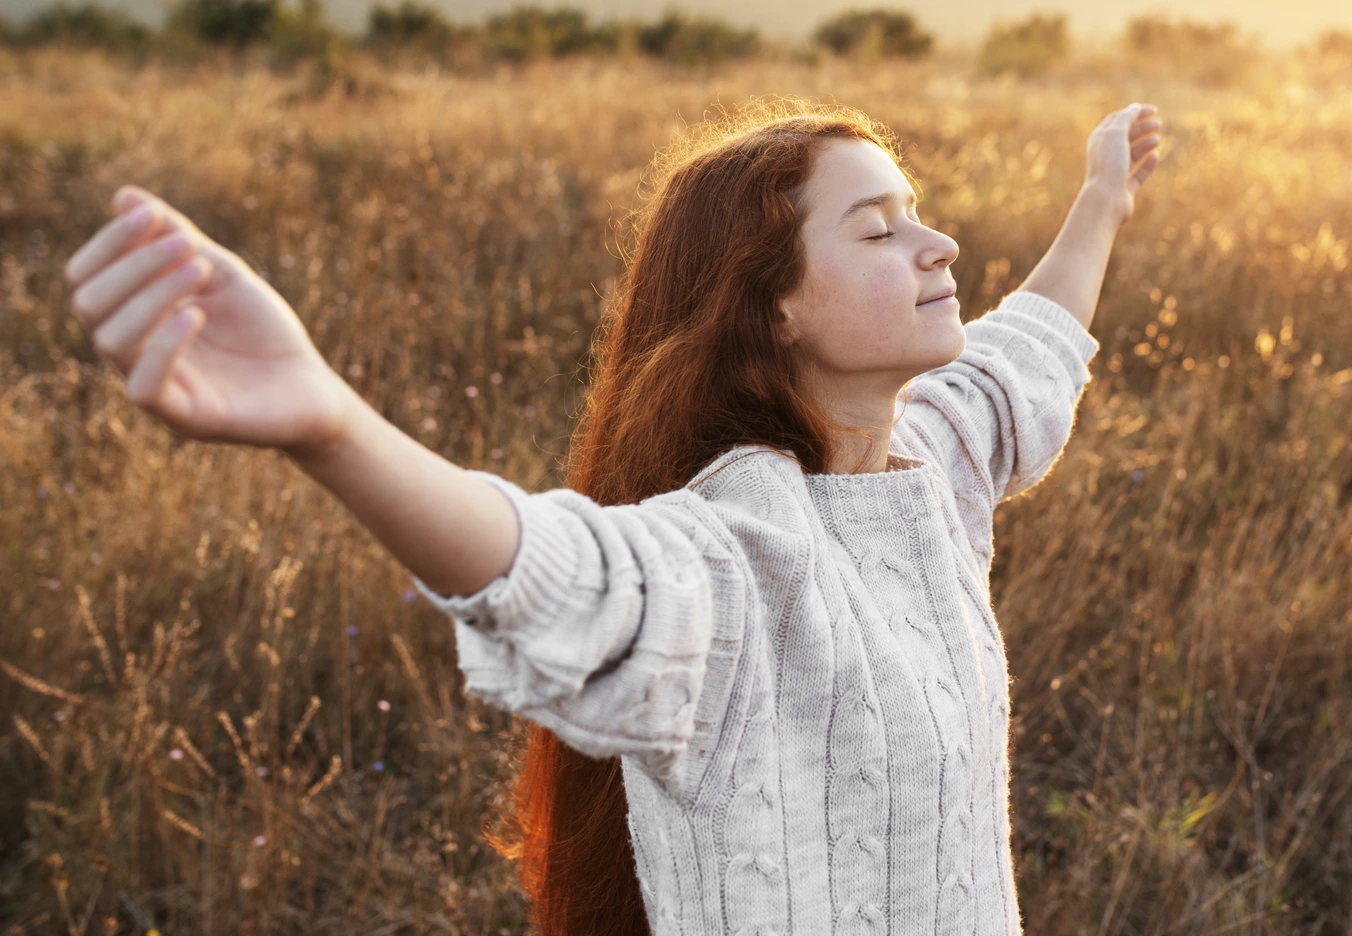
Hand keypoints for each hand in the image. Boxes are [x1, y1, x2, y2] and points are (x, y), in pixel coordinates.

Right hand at [63, 185, 355, 457]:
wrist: (313, 387)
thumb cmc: (265, 331)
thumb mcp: (223, 274)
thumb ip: (177, 238)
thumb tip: (124, 196)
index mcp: (135, 317)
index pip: (88, 276)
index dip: (112, 242)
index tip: (153, 216)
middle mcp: (134, 352)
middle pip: (90, 303)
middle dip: (134, 265)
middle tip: (190, 246)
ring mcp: (156, 386)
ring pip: (111, 340)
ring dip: (153, 295)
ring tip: (202, 270)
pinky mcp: (183, 418)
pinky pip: (143, 386)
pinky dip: (164, 345)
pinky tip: (196, 314)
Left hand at [1082, 102, 1162, 226]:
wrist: (1105, 200)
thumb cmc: (1108, 165)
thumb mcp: (1116, 134)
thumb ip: (1125, 118)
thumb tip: (1135, 107)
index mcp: (1098, 142)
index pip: (1117, 121)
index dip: (1135, 114)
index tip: (1153, 110)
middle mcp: (1104, 157)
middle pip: (1125, 137)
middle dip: (1141, 128)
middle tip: (1158, 124)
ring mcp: (1114, 174)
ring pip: (1131, 155)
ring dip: (1145, 145)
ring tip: (1156, 139)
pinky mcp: (1124, 189)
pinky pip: (1137, 175)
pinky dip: (1147, 164)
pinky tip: (1155, 156)